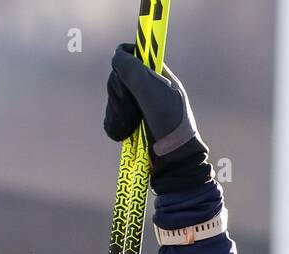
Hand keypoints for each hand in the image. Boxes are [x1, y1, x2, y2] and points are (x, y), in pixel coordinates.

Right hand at [104, 42, 212, 192]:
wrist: (175, 164)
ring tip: (130, 127)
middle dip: (120, 95)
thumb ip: (136, 72)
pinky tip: (125, 133)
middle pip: (120, 78)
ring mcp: (141, 107)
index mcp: (161, 78)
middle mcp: (151, 90)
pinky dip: (116, 124)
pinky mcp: (133, 123)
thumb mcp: (154, 95)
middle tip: (132, 109)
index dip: (126, 62)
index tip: (124, 76)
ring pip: (115, 98)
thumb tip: (118, 54)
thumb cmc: (170, 128)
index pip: (135, 56)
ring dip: (118, 112)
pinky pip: (113, 115)